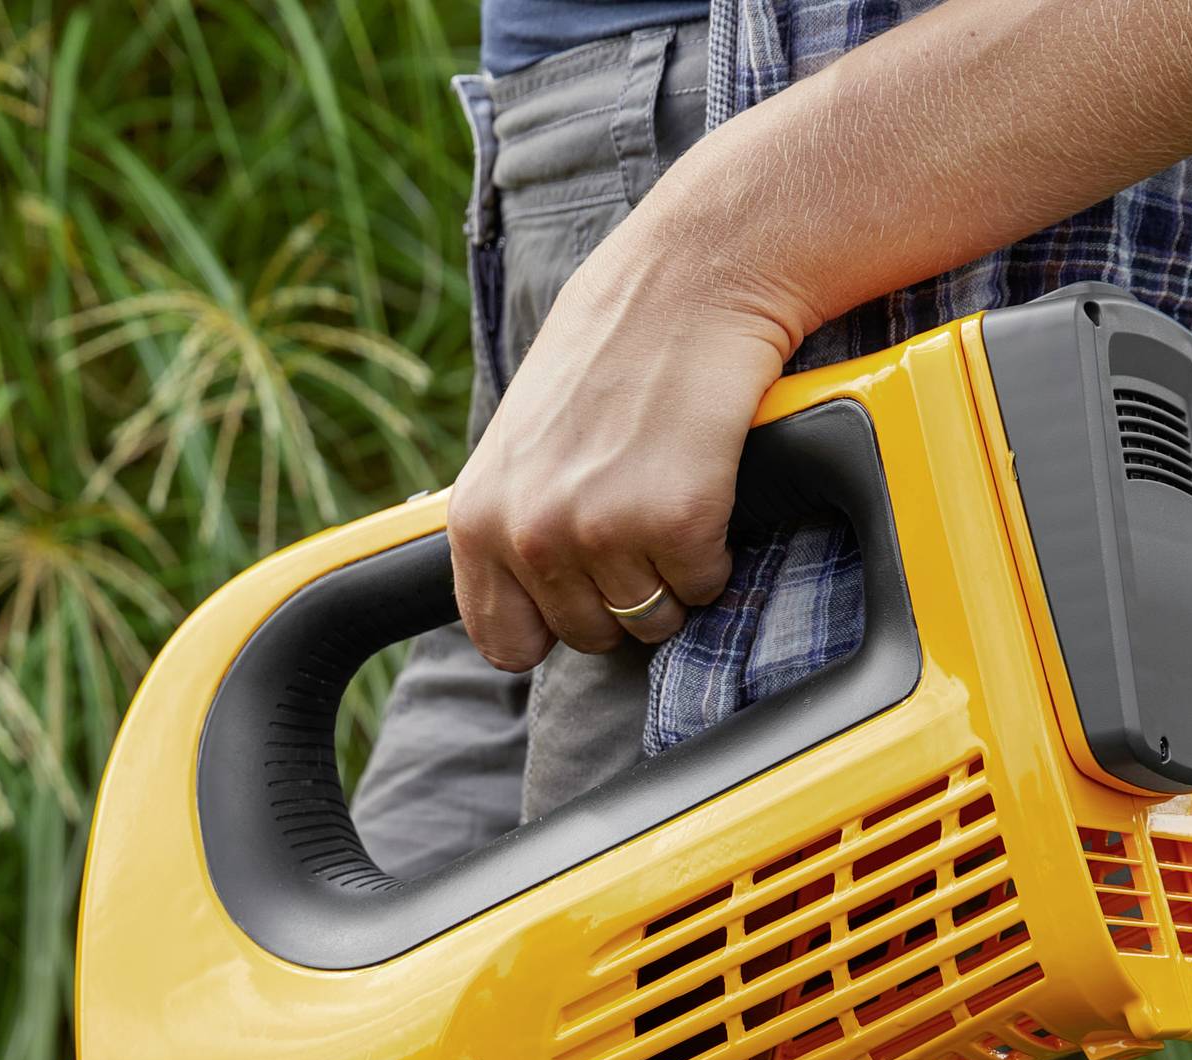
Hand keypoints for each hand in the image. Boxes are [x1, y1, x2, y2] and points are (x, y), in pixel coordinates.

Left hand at [446, 205, 811, 669]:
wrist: (688, 284)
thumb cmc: (608, 355)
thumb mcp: (519, 444)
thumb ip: (510, 522)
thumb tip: (520, 600)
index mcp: (477, 518)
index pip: (502, 642)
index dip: (549, 625)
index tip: (578, 591)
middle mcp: (529, 532)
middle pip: (586, 637)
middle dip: (620, 594)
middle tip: (637, 517)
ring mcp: (600, 530)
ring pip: (649, 621)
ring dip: (671, 573)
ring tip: (667, 494)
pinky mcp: (675, 521)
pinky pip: (703, 587)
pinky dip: (715, 550)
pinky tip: (702, 485)